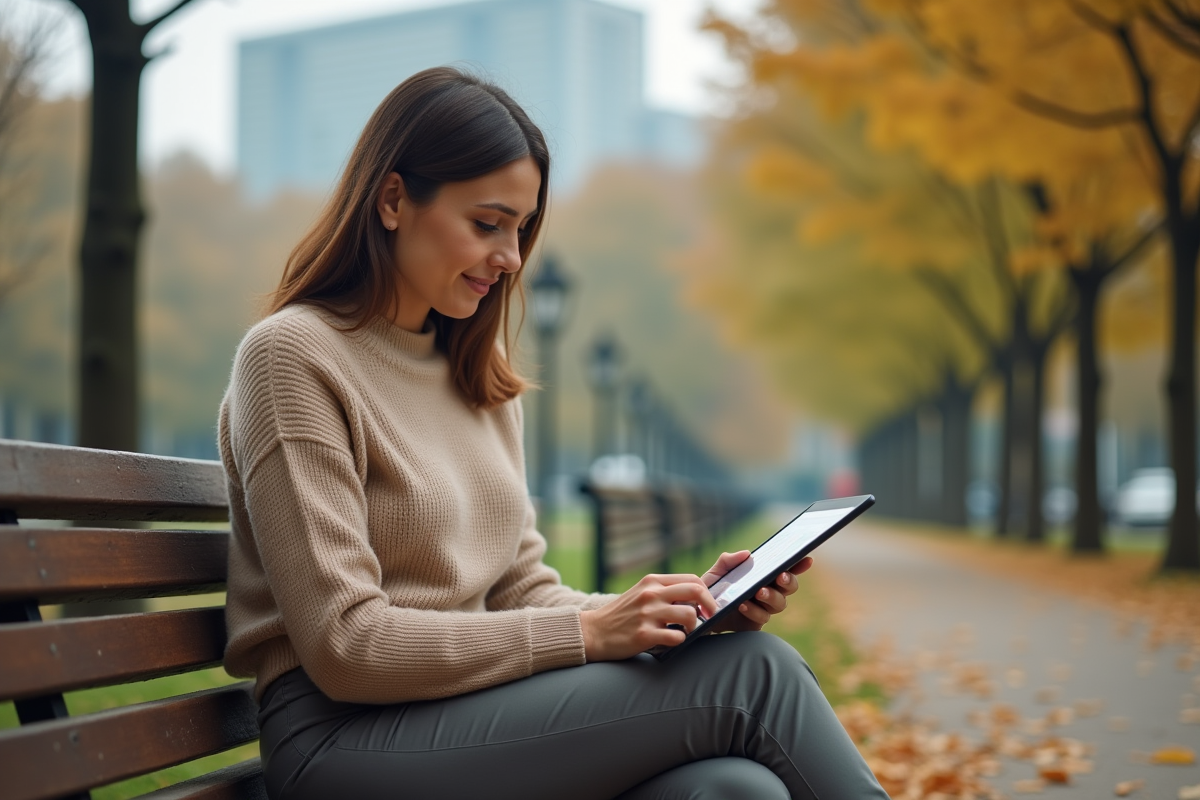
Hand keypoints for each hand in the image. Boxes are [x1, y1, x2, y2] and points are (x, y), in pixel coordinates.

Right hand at [580, 573, 716, 661]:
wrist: (594, 632)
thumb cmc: (621, 614)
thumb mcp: (641, 593)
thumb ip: (664, 591)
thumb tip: (696, 599)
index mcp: (652, 581)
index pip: (691, 579)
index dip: (706, 593)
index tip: (707, 605)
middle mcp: (651, 594)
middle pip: (696, 592)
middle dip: (710, 606)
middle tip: (709, 617)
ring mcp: (647, 614)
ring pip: (690, 616)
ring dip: (694, 627)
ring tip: (686, 632)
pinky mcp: (644, 635)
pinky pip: (676, 638)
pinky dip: (680, 641)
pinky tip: (671, 642)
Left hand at [701, 550, 812, 633]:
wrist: (698, 613)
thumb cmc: (712, 590)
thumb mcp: (717, 572)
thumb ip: (729, 561)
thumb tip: (747, 554)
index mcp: (764, 577)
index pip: (786, 569)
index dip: (799, 565)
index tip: (807, 559)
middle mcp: (768, 593)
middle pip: (789, 587)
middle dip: (788, 581)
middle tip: (780, 576)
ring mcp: (763, 609)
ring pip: (779, 604)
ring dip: (771, 596)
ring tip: (758, 591)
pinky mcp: (754, 624)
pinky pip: (761, 618)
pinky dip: (753, 610)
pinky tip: (743, 604)